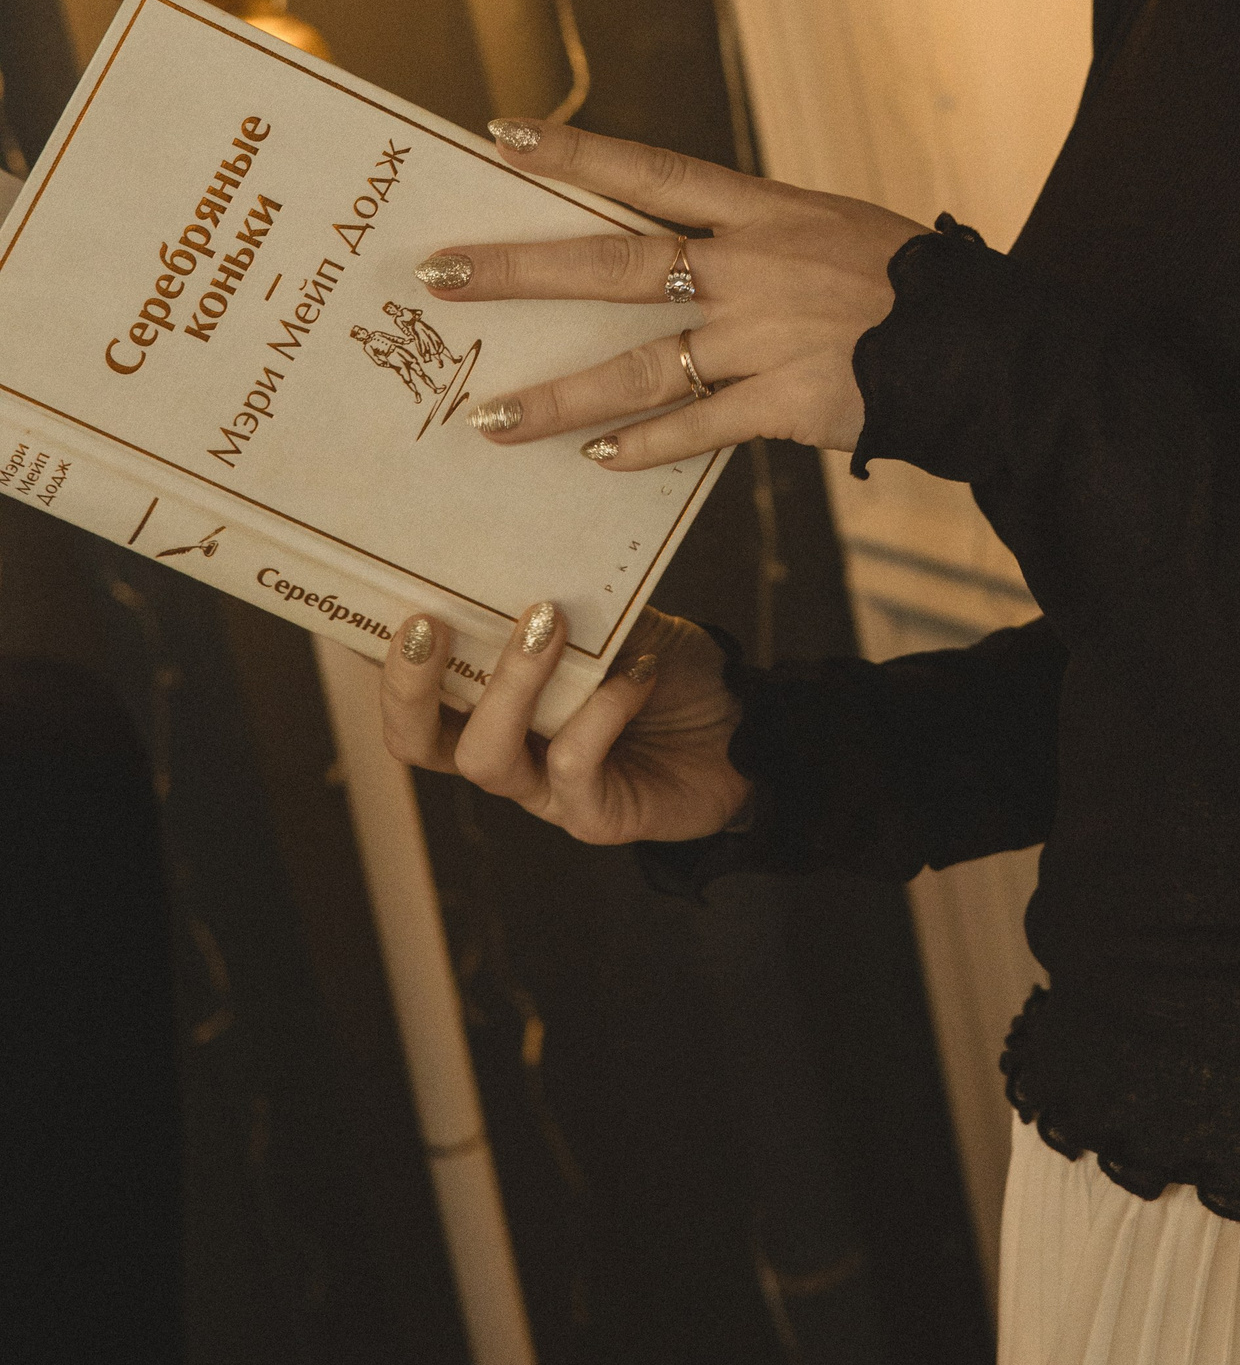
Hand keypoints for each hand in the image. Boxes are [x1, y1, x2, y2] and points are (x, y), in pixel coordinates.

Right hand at [380, 601, 750, 842]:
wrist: (747, 729)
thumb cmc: (668, 672)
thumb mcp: (616, 620)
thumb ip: (571, 598)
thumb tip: (526, 547)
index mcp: (493, 702)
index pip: (416, 688)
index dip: (379, 657)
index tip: (366, 601)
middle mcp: (505, 749)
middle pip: (415, 741)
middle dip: (407, 685)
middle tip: (425, 621)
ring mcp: (543, 790)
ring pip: (485, 756)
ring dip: (510, 685)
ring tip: (545, 622)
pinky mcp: (592, 817)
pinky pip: (573, 764)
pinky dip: (602, 710)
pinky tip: (636, 672)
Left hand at [418, 119, 927, 467]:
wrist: (986, 345)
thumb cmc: (910, 283)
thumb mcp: (835, 229)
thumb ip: (758, 241)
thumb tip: (688, 254)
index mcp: (765, 211)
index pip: (652, 172)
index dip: (578, 154)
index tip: (504, 134)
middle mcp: (752, 268)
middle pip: (614, 265)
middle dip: (519, 271)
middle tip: (438, 275)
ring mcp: (764, 338)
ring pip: (638, 366)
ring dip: (558, 396)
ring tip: (489, 419)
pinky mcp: (784, 403)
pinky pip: (696, 429)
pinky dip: (644, 445)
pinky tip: (594, 458)